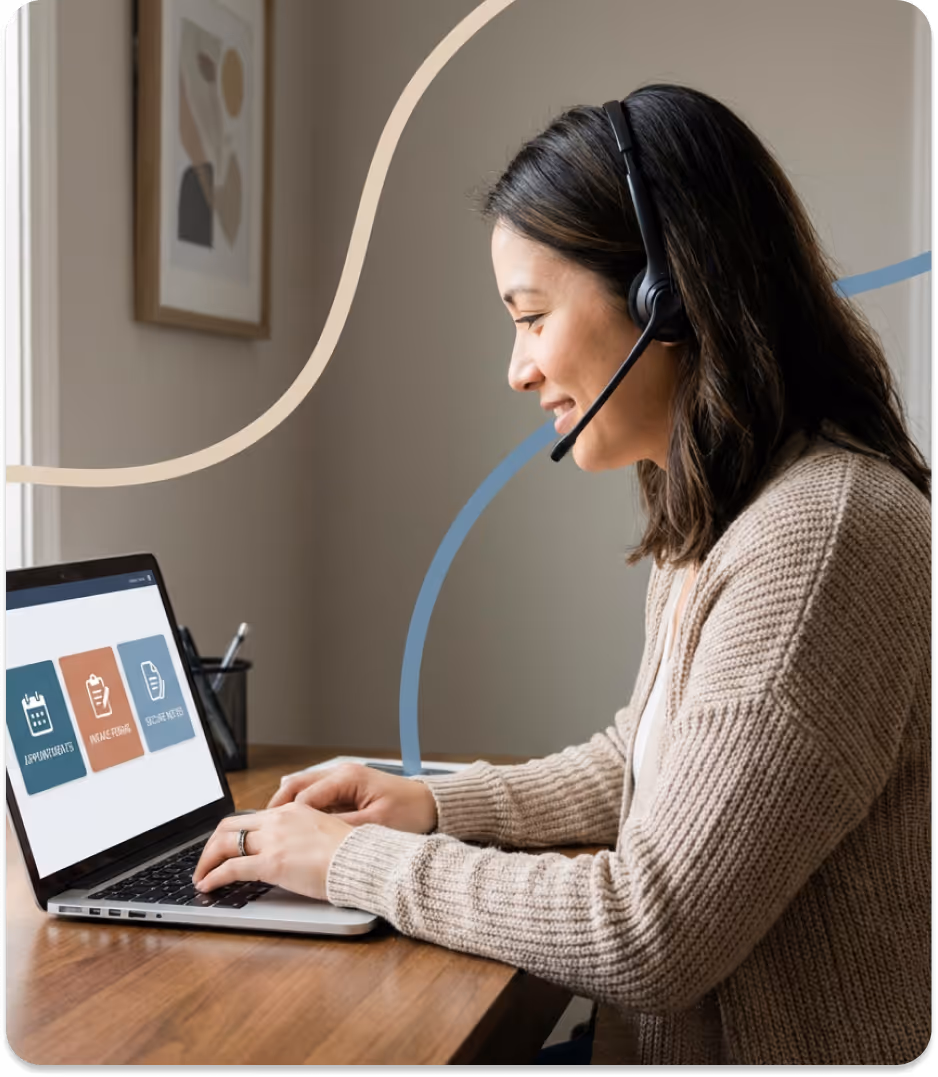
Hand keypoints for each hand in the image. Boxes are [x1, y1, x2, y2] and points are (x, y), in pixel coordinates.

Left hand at [192, 803, 351, 900]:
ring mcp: (273, 840)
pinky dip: (213, 877)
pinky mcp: (271, 863)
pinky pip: (231, 868)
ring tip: (201, 875)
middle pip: (230, 825)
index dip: (232, 833)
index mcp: (292, 810)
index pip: (251, 817)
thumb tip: (292, 848)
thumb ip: (302, 834)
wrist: (362, 860)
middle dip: (211, 844)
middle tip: (206, 861)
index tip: (226, 847)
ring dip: (207, 860)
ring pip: (224, 843)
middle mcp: (279, 820)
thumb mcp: (323, 832)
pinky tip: (208, 885)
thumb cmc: (351, 852)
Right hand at [266, 762, 437, 833]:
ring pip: (302, 790)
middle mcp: (341, 774)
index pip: (304, 797)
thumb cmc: (409, 812)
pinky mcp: (346, 790)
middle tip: (262, 831)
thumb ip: (341, 829)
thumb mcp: (375, 825)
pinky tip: (298, 830)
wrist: (431, 806)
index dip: (287, 819)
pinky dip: (303, 811)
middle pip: (296, 787)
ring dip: (288, 809)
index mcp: (346, 778)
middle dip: (277, 808)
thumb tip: (312, 837)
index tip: (274, 837)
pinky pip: (316, 797)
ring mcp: (342, 780)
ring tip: (275, 832)